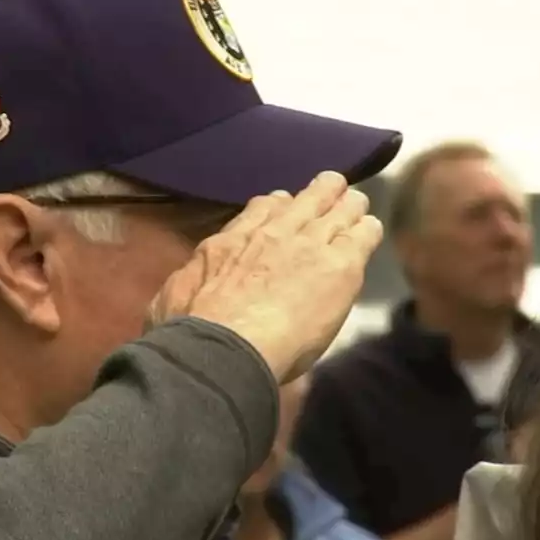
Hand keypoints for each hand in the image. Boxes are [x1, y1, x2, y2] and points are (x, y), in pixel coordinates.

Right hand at [150, 171, 381, 381]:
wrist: (224, 345)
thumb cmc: (190, 331)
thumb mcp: (171, 300)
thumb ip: (186, 287)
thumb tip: (178, 293)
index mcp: (232, 242)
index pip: (264, 207)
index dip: (279, 206)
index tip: (285, 210)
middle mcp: (273, 233)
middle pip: (308, 196)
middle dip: (321, 193)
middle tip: (331, 197)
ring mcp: (309, 243)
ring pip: (341, 205)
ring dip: (349, 206)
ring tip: (356, 209)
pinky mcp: (340, 264)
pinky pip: (363, 232)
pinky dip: (366, 230)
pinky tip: (368, 233)